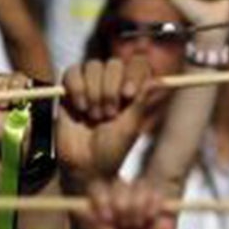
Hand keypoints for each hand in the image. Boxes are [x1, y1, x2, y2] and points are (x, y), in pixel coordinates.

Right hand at [56, 57, 153, 182]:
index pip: (137, 64)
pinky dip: (77, 88)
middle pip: (114, 63)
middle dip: (110, 89)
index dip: (133, 74)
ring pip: (92, 66)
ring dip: (93, 91)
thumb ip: (142, 101)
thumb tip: (159, 81)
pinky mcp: (69, 89)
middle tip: (108, 115)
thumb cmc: (112, 149)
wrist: (85, 165)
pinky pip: (72, 72)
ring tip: (93, 116)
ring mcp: (90, 84)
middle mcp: (112, 83)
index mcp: (132, 89)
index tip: (128, 95)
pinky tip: (80, 107)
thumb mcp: (131, 127)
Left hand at [76, 178, 178, 228]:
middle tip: (120, 223)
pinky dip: (154, 201)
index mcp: (96, 223)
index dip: (101, 195)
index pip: (96, 191)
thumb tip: (80, 202)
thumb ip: (89, 226)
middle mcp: (117, 217)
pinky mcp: (162, 222)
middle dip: (119, 198)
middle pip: (117, 184)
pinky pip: (159, 197)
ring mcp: (140, 218)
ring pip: (138, 187)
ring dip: (136, 200)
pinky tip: (150, 220)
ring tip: (136, 225)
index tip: (105, 214)